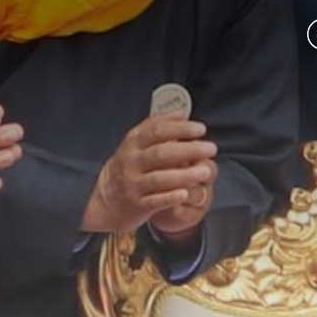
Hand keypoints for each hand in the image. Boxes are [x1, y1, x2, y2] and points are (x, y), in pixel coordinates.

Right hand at [82, 114, 216, 232]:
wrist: (106, 198)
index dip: (180, 129)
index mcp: (134, 143)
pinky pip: (154, 201)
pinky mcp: (137, 204)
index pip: (157, 131)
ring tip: (206, 171)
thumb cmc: (130, 167)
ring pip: (159, 178)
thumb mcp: (136, 143)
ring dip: (184, 175)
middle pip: (161, 153)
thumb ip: (156, 127)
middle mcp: (132, 162)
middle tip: (211, 148)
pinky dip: (170, 198)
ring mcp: (133, 183)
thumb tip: (182, 113)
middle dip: (188, 150)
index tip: (201, 129)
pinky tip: (186, 194)